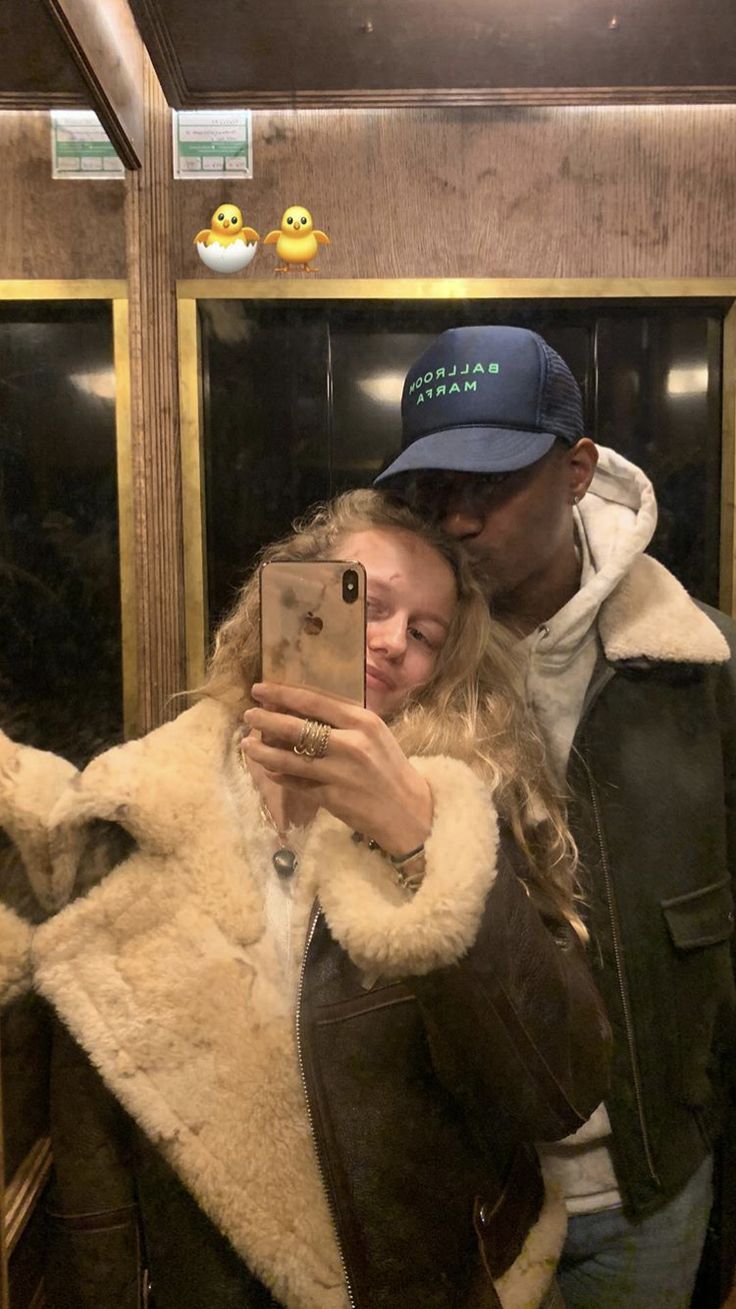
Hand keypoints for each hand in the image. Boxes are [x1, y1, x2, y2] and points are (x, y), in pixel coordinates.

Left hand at [241, 682, 432, 855]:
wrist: (409, 811)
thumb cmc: (390, 767)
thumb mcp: (374, 734)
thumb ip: (342, 721)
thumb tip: (299, 710)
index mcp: (362, 721)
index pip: (314, 701)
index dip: (282, 693)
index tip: (260, 689)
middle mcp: (351, 743)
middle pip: (296, 726)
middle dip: (265, 719)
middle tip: (248, 715)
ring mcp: (340, 772)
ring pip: (289, 757)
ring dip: (263, 750)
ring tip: (247, 744)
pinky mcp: (332, 797)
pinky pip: (297, 782)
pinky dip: (280, 775)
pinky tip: (269, 770)